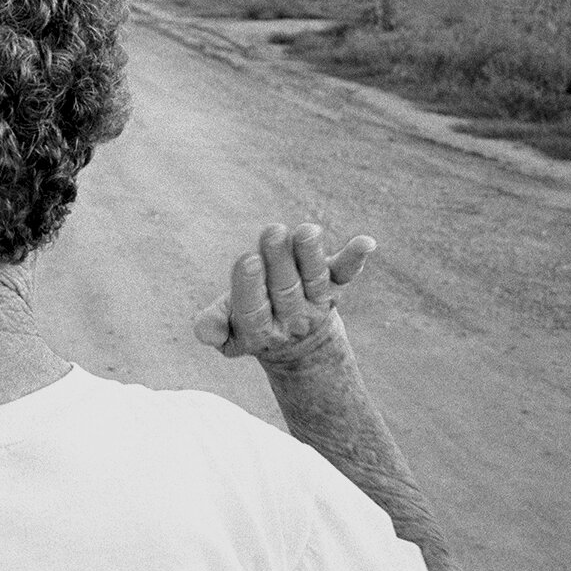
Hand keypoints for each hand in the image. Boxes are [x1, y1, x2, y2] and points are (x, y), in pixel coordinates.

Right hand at [192, 223, 375, 363]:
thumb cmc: (247, 319)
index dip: (251, 286)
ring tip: (307, 230)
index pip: (253, 310)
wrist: (294, 340)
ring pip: (315, 279)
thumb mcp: (225, 324)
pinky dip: (355, 258)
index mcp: (259, 332)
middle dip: (280, 261)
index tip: (248, 260)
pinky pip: (346, 273)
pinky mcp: (334, 285)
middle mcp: (292, 320)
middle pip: (285, 290)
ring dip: (311, 255)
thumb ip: (211, 326)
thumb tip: (203, 331)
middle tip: (272, 232)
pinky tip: (367, 243)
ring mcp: (316, 302)